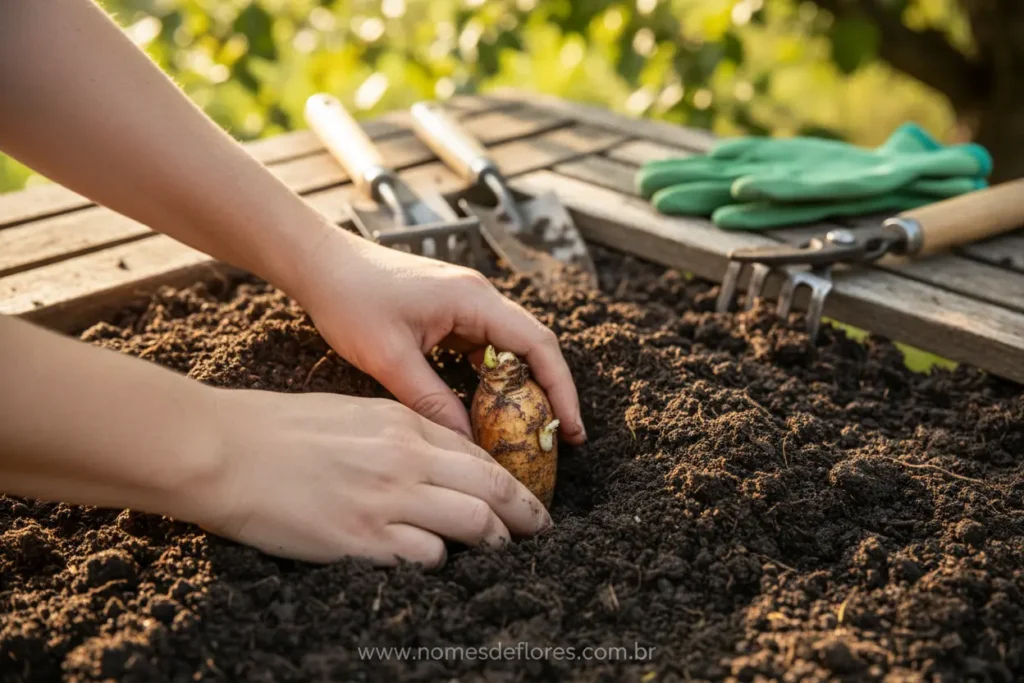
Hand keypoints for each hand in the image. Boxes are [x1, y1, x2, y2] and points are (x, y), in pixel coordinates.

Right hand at [198, 388, 552, 565]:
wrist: (224, 450)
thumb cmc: (279, 429)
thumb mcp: (351, 414)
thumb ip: (399, 433)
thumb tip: (436, 459)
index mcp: (402, 423)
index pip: (477, 453)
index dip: (510, 479)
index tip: (522, 496)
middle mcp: (405, 459)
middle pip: (491, 488)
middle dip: (526, 513)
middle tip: (541, 529)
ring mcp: (386, 500)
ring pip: (473, 523)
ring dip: (495, 541)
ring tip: (501, 551)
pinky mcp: (362, 540)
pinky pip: (426, 556)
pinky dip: (439, 561)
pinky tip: (434, 561)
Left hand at [289, 229, 586, 444]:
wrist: (322, 265)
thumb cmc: (351, 301)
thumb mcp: (389, 359)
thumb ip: (431, 401)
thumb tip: (467, 445)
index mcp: (474, 300)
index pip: (537, 345)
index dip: (561, 389)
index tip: (571, 429)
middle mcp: (479, 298)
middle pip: (532, 348)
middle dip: (549, 394)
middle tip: (556, 440)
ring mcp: (466, 305)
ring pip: (509, 352)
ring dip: (520, 390)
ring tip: (526, 433)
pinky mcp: (450, 315)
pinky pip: (484, 351)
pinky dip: (492, 382)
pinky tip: (489, 411)